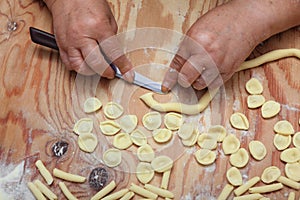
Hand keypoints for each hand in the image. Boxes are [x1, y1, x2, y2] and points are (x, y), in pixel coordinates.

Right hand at [45, 0, 133, 80]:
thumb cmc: (88, 3)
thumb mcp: (108, 18)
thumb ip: (112, 39)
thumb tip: (115, 56)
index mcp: (98, 27)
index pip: (113, 53)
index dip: (123, 66)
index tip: (129, 74)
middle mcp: (82, 36)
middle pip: (96, 64)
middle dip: (106, 72)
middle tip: (111, 72)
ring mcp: (69, 41)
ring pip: (80, 67)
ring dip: (91, 71)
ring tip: (98, 67)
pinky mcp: (61, 45)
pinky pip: (69, 64)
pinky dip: (78, 67)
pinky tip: (85, 62)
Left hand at [162, 0, 299, 91]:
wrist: (248, 19)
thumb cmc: (223, 21)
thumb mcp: (198, 28)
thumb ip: (188, 46)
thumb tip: (180, 64)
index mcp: (194, 40)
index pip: (177, 64)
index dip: (170, 78)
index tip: (166, 87)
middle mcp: (205, 53)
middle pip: (186, 78)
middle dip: (184, 79)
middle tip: (186, 75)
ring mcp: (218, 63)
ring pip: (199, 85)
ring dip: (197, 81)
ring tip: (202, 71)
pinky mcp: (229, 70)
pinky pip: (214, 85)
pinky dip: (210, 82)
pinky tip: (211, 72)